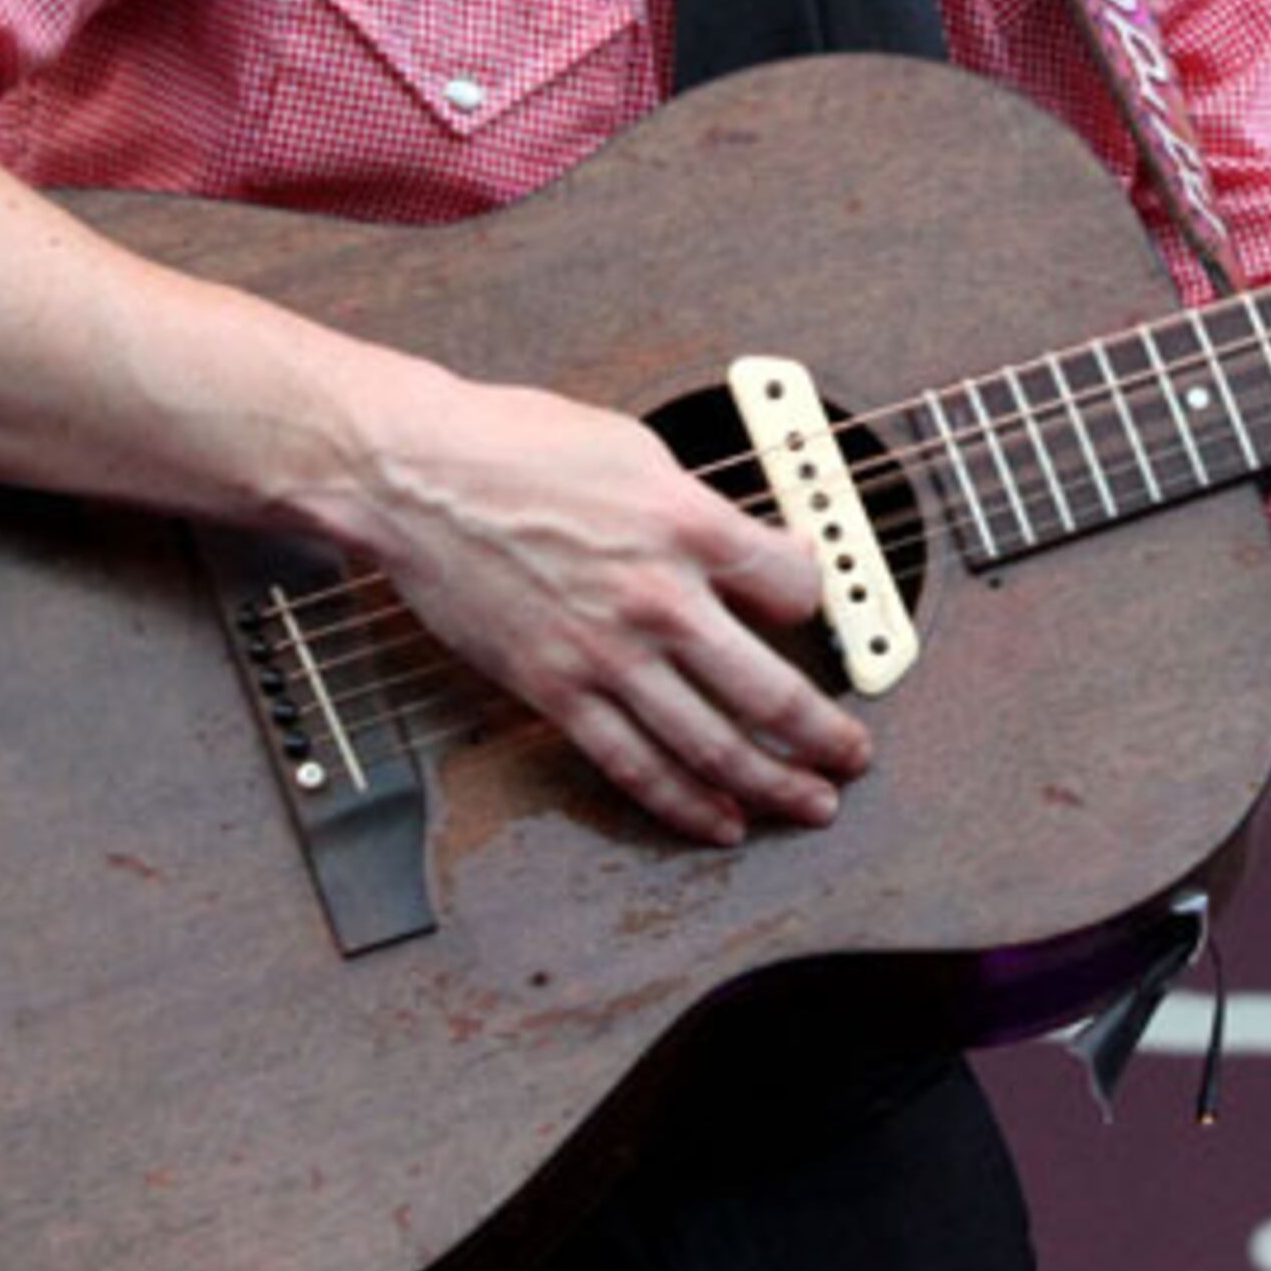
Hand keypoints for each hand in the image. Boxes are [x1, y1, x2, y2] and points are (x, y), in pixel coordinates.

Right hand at [355, 373, 869, 846]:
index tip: (818, 612)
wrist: (418, 476)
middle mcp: (659, 599)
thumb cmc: (516, 448)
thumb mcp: (638, 452)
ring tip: (811, 803)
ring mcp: (607, 655)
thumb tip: (749, 546)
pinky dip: (685, 804)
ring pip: (712, 745)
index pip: (795, 587)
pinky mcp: (556, 690)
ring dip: (773, 784)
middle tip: (853, 754)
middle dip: (825, 734)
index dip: (818, 601)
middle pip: (771, 690)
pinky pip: (635, 766)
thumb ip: (701, 510)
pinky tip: (721, 822)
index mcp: (689, 525)